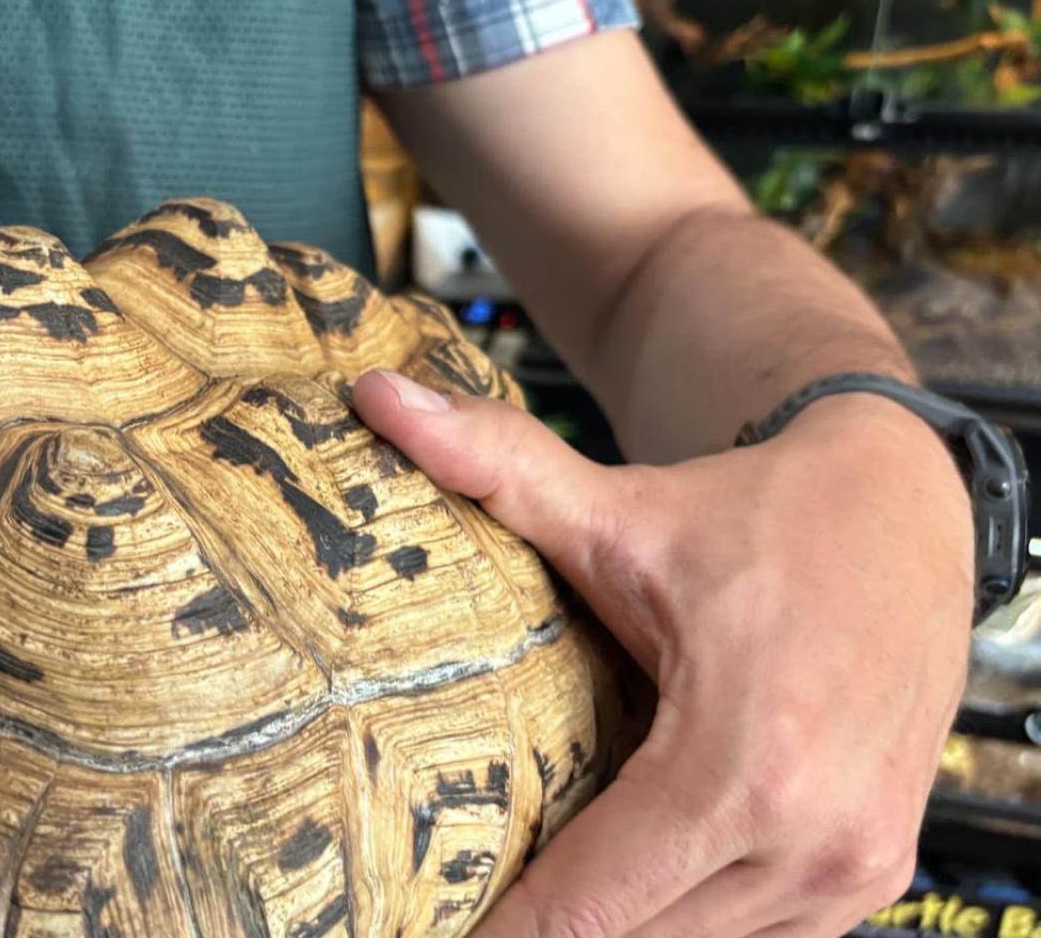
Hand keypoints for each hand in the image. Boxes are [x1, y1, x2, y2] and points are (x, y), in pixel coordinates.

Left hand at [352, 369, 972, 937]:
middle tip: (458, 908)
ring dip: (616, 928)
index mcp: (746, 763)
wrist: (906, 512)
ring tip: (527, 898)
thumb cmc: (762, 518)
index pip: (591, 904)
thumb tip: (376, 398)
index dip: (502, 935)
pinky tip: (622, 882)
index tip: (435, 930)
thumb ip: (492, 464)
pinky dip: (682, 919)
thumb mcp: (619, 504)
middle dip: (544, 932)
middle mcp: (815, 837)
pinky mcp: (870, 874)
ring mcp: (853, 869)